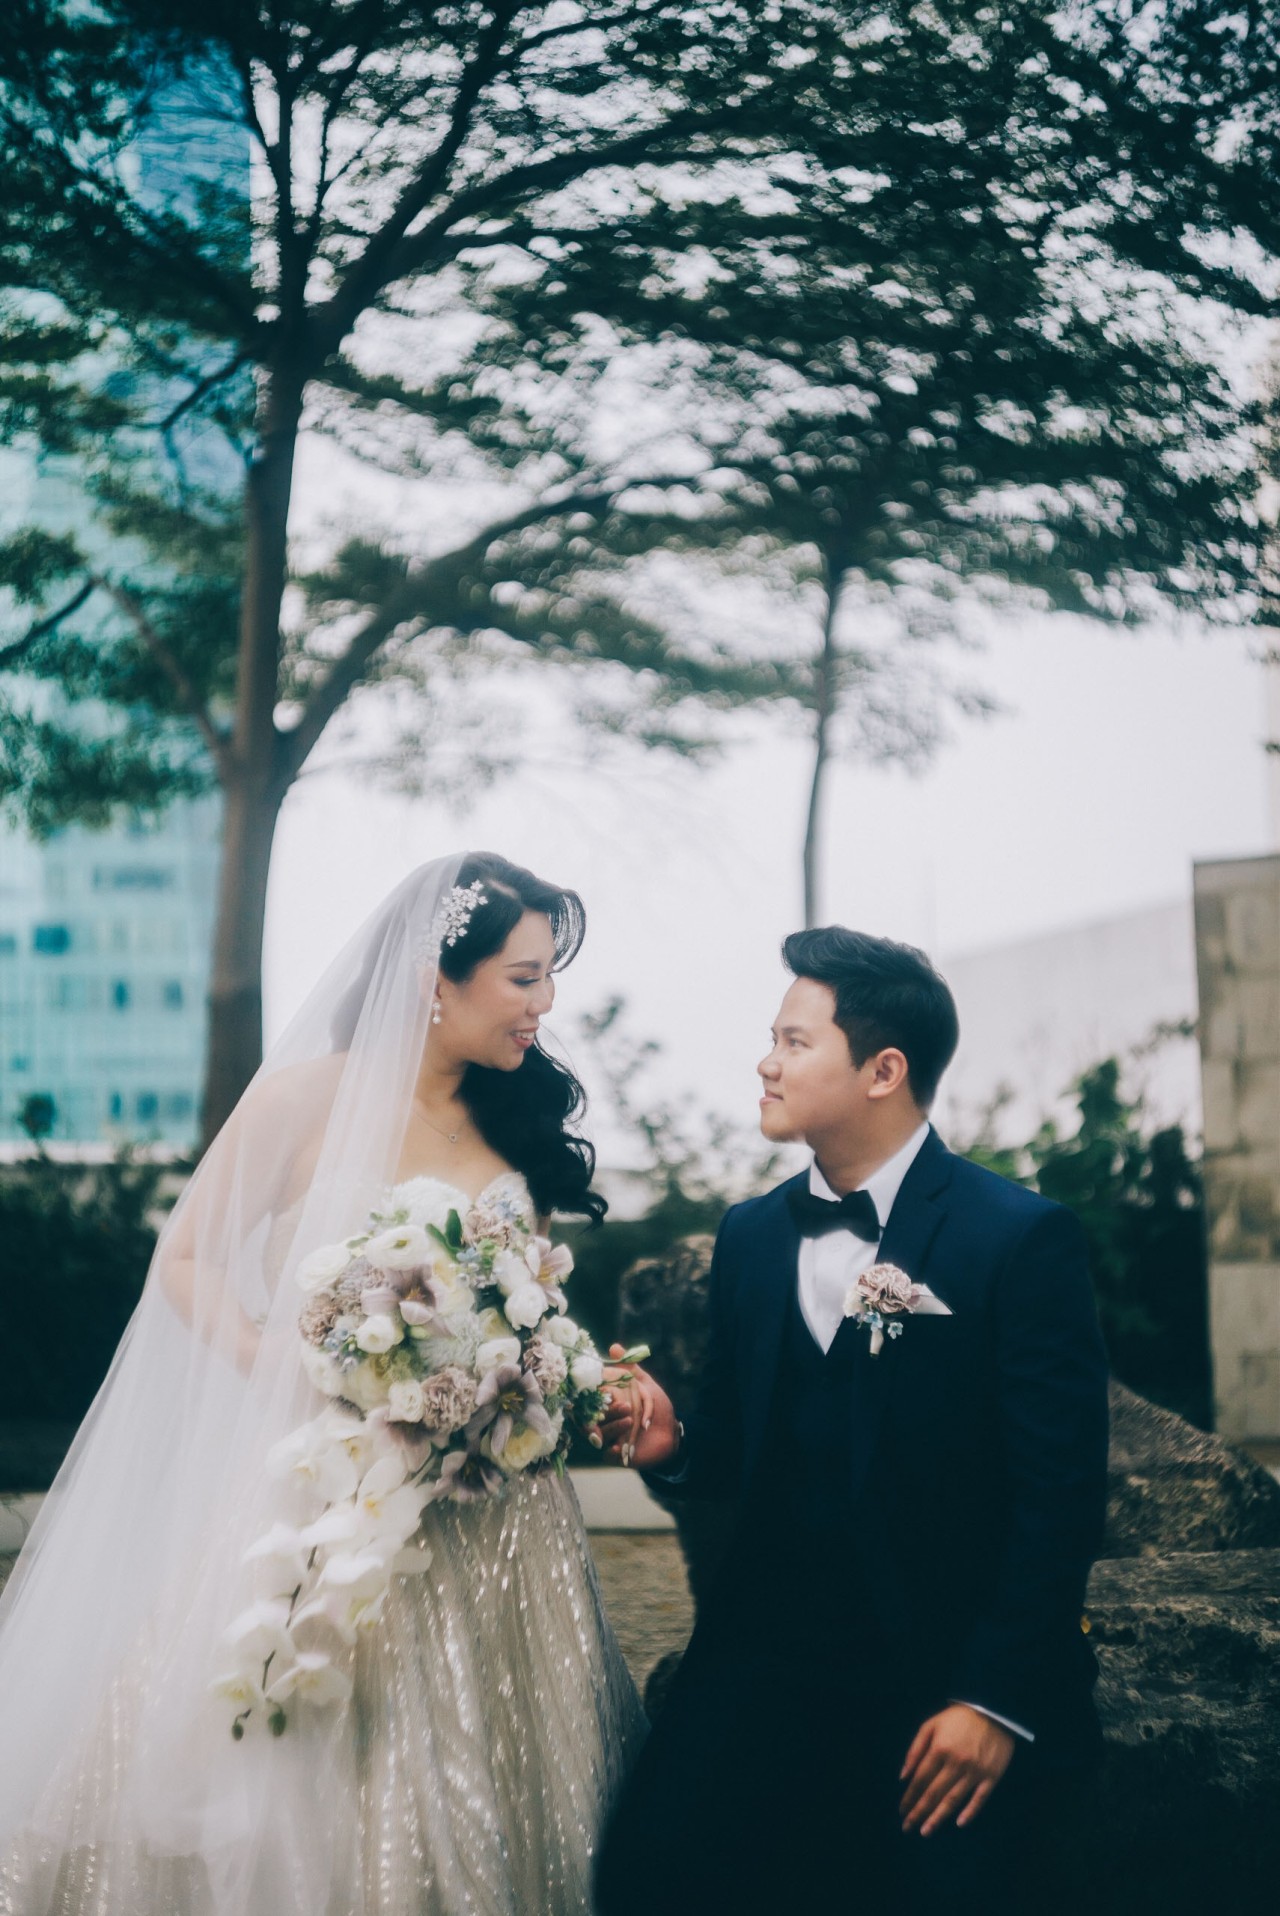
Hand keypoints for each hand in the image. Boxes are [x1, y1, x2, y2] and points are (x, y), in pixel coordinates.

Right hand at [596, 1346, 681, 1469]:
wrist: (673, 1434)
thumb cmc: (658, 1409)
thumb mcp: (645, 1386)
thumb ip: (629, 1369)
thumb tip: (614, 1347)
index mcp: (608, 1403)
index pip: (592, 1398)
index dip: (594, 1394)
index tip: (604, 1389)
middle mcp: (604, 1420)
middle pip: (593, 1416)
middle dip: (608, 1410)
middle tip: (626, 1406)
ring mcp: (609, 1438)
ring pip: (600, 1434)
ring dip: (613, 1426)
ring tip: (630, 1420)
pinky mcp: (615, 1455)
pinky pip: (607, 1454)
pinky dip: (611, 1451)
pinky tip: (618, 1447)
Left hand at [898, 1705, 1014, 1836]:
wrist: (993, 1710)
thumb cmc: (958, 1719)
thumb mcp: (931, 1725)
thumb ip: (915, 1749)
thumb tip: (903, 1776)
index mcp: (939, 1749)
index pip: (920, 1779)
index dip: (909, 1797)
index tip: (901, 1811)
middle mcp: (955, 1763)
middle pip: (934, 1793)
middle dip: (919, 1812)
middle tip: (908, 1828)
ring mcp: (975, 1771)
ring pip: (953, 1800)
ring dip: (938, 1817)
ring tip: (926, 1831)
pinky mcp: (991, 1777)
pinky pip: (980, 1799)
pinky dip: (970, 1812)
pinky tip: (959, 1824)